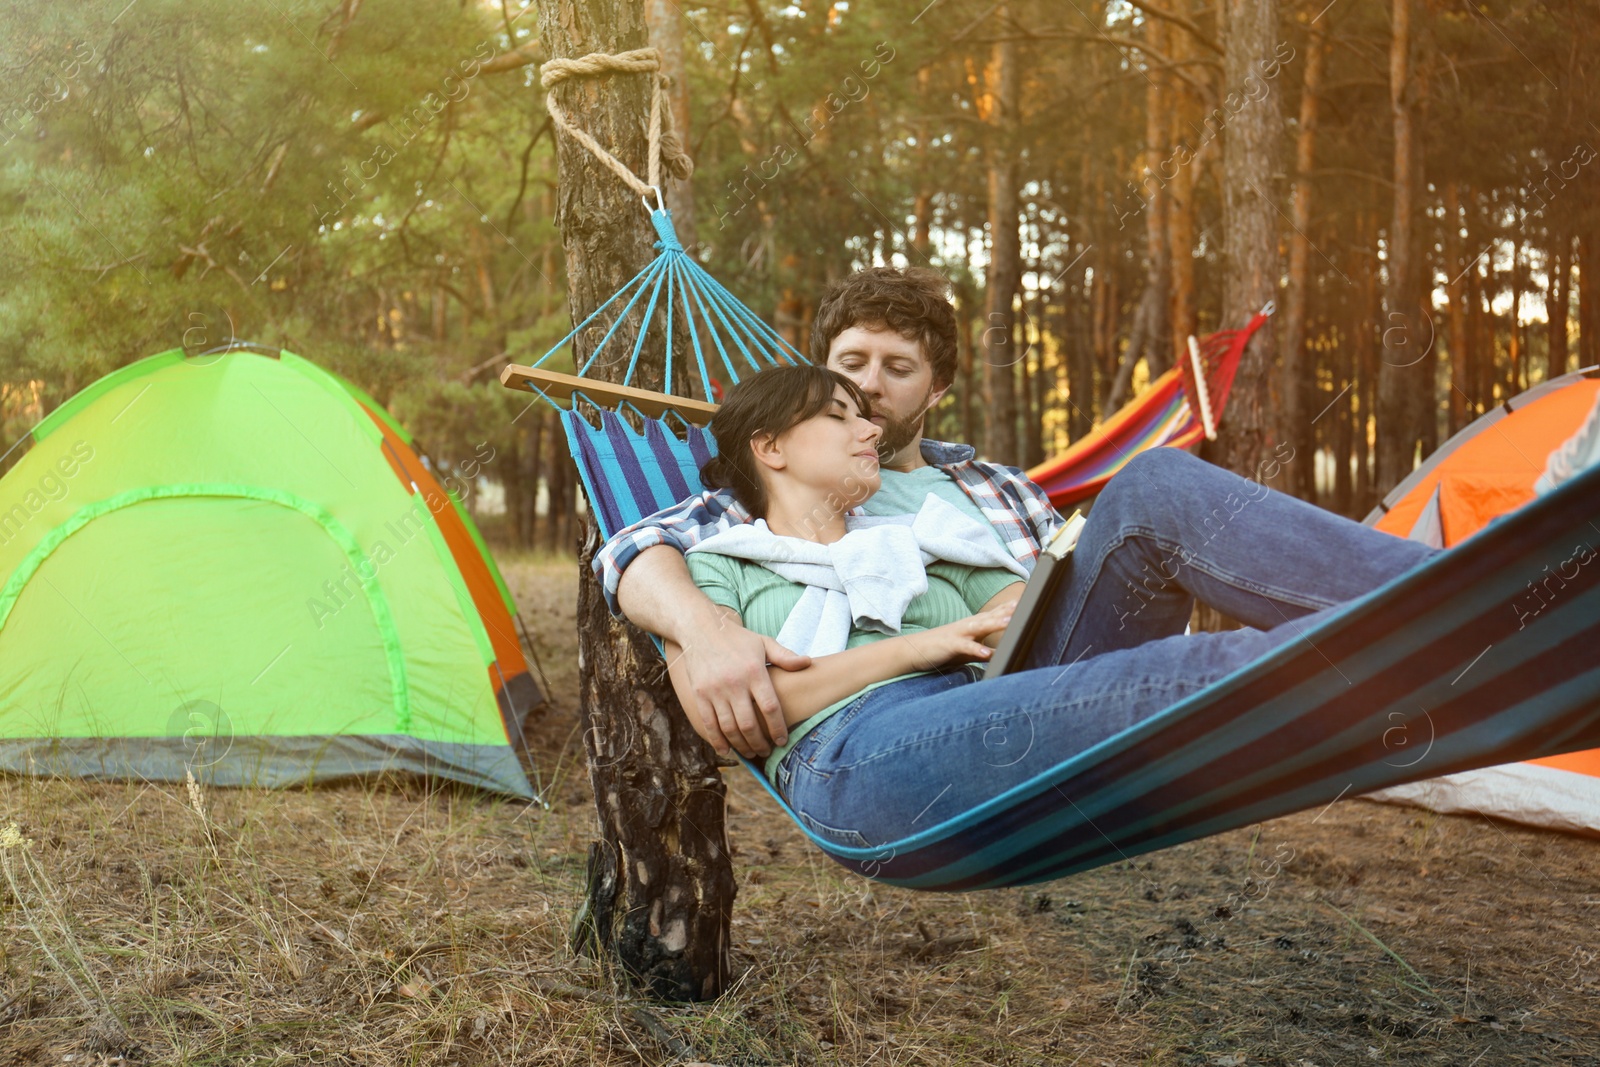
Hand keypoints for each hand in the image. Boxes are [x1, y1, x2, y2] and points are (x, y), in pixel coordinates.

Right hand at [667, 613, 809, 758]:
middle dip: (760, 743)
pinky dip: (718, 741)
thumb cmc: (737, 639)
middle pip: (749, 724)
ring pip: (729, 728)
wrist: (701, 629)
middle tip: (766, 752)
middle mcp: (734, 683)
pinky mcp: (699, 694)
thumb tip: (808, 662)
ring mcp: (714, 690)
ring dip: (741, 746)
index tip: (782, 740)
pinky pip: (709, 724)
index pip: (770, 708)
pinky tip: (726, 750)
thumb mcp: (763, 643)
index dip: (777, 728)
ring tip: (750, 753)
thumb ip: (785, 656)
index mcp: (754, 672)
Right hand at [903, 605, 1014, 671]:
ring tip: (1010, 622)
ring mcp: (957, 634)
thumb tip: (998, 654)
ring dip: (994, 624)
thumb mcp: (964, 650)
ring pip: (979, 627)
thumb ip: (981, 650)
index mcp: (970, 626)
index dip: (1008, 609)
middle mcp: (966, 626)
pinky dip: (975, 649)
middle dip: (1007, 612)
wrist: (912, 650)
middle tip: (1025, 606)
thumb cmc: (940, 650)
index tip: (1026, 603)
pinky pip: (964, 646)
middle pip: (989, 617)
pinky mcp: (949, 645)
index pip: (992, 615)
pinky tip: (986, 653)